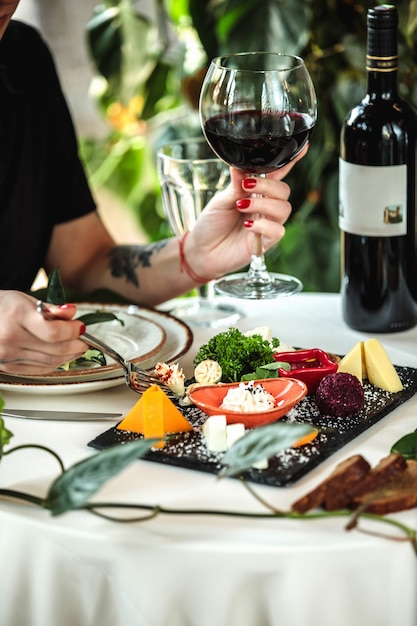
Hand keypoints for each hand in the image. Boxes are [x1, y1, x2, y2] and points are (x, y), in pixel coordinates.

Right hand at [0, 291, 86, 374]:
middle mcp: (10, 337)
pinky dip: (55, 364)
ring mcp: (8, 354)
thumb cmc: (2, 306)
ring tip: (76, 347)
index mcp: (17, 316)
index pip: (53, 331)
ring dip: (68, 356)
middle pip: (54, 349)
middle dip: (75, 345)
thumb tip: (72, 313)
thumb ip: (51, 309)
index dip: (73, 331)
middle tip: (84, 340)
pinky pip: (39, 369)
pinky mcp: (8, 366)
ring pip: (49, 362)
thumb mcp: (26, 300)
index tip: (81, 327)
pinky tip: (62, 356)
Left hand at [184, 145, 307, 278]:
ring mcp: (267, 223)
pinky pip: (277, 231)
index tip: (303, 147)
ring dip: (264, 204)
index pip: (277, 173)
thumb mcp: (221, 200)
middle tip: (247, 187)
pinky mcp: (266, 242)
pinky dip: (264, 225)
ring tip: (242, 206)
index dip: (291, 161)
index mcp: (256, 191)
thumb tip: (240, 165)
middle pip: (284, 190)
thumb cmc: (212, 224)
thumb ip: (235, 184)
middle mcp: (265, 206)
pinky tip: (248, 224)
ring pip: (284, 209)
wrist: (202, 251)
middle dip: (268, 186)